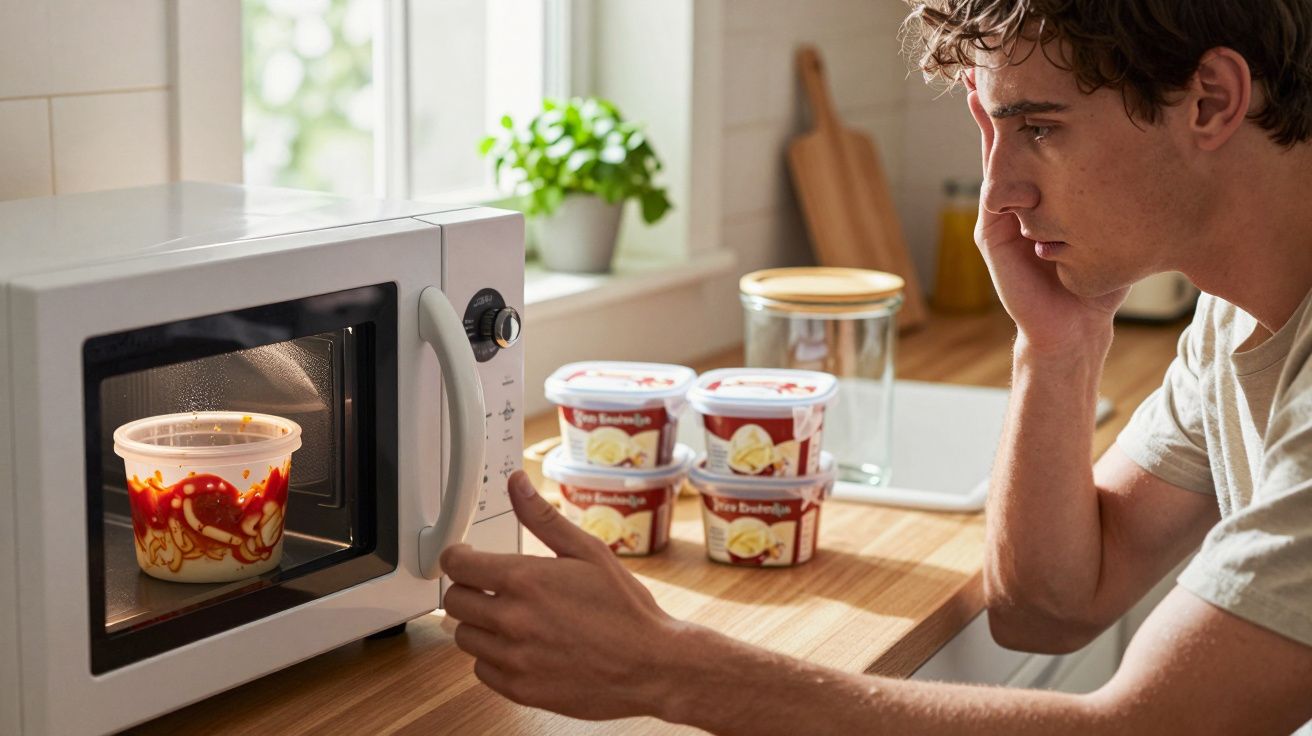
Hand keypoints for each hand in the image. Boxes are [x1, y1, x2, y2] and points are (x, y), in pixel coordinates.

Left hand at [440, 472, 685, 720]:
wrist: (651, 666)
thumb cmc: (625, 610)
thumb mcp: (589, 552)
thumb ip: (543, 518)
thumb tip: (516, 484)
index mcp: (525, 580)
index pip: (457, 565)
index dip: (458, 557)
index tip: (466, 558)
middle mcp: (512, 620)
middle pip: (455, 601)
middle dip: (471, 590)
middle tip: (495, 588)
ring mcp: (513, 658)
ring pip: (464, 637)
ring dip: (481, 625)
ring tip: (514, 619)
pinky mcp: (518, 689)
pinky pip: (481, 669)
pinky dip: (494, 658)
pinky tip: (522, 647)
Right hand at [962, 70, 1125, 351]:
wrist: (1074, 329)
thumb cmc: (1094, 283)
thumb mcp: (1106, 229)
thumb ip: (1112, 201)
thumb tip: (1150, 163)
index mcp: (1035, 203)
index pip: (1025, 154)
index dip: (1020, 121)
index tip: (1021, 86)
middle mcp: (1011, 208)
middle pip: (1000, 151)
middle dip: (992, 115)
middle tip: (984, 79)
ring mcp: (998, 222)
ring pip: (994, 167)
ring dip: (988, 132)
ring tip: (984, 99)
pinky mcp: (992, 239)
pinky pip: (994, 196)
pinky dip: (999, 171)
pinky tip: (1004, 147)